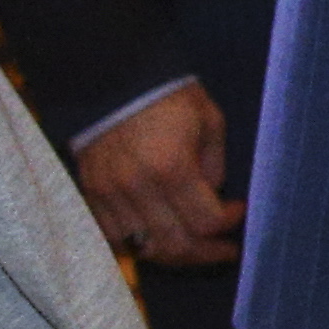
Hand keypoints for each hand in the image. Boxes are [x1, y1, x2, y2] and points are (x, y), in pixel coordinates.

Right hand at [71, 81, 243, 268]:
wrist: (112, 77)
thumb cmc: (168, 95)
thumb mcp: (208, 119)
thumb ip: (215, 163)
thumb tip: (212, 194)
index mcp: (171, 167)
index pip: (205, 222)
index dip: (228, 223)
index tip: (238, 210)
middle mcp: (137, 188)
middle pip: (174, 246)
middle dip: (206, 252)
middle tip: (224, 248)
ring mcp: (109, 195)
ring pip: (142, 248)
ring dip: (172, 251)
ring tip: (193, 243)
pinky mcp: (90, 194)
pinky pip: (113, 237)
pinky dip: (138, 243)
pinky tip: (158, 233)